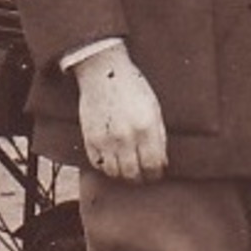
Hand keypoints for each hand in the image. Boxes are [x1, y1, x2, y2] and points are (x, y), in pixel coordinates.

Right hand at [73, 43, 167, 182]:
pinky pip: (97, 163)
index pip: (153, 165)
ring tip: (127, 169)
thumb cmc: (132, 88)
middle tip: (143, 176)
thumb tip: (162, 162)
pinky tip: (112, 160)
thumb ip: (159, 137)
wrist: (102, 71)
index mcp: (146, 128)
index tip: (156, 174)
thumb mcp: (154, 110)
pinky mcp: (89, 137)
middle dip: (140, 178)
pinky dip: (105, 166)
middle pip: (133, 173)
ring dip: (122, 174)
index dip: (156, 174)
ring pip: (114, 173)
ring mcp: (105, 138)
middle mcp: (125, 136)